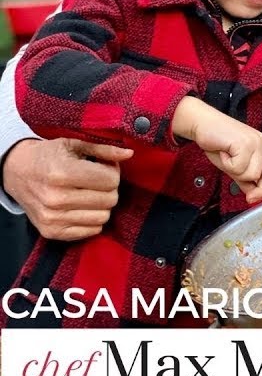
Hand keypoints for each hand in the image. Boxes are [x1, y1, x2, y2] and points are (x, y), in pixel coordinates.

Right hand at [2, 138, 129, 239]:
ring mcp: (52, 218)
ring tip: (88, 192)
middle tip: (96, 180)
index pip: (111, 181)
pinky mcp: (51, 232)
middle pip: (110, 200)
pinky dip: (92, 219)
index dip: (112, 171)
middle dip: (109, 188)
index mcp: (62, 173)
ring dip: (101, 204)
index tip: (102, 167)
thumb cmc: (49, 156)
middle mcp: (55, 198)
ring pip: (103, 217)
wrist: (17, 172)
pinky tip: (81, 206)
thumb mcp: (74, 144)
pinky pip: (92, 231)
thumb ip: (104, 149)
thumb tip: (129, 154)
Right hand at [174, 97, 261, 210]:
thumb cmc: (217, 143)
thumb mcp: (233, 165)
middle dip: (261, 190)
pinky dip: (227, 164)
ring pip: (252, 174)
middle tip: (249, 198)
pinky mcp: (245, 143)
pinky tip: (223, 153)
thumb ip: (244, 179)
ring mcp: (256, 143)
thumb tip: (253, 194)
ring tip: (227, 158)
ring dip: (235, 172)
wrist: (202, 124)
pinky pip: (239, 167)